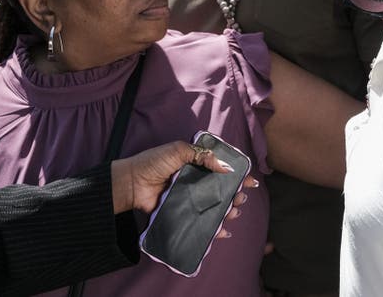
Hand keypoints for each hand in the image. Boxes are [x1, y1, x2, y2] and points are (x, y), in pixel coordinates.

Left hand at [110, 141, 258, 218]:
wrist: (132, 183)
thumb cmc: (153, 163)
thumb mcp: (179, 150)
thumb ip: (203, 156)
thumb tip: (227, 167)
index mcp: (196, 164)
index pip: (222, 169)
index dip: (238, 175)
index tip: (251, 181)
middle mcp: (196, 182)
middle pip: (222, 190)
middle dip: (236, 195)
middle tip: (241, 199)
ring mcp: (190, 198)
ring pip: (215, 207)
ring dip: (228, 211)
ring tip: (234, 213)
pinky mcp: (183, 213)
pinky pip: (201, 221)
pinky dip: (214, 229)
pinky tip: (223, 232)